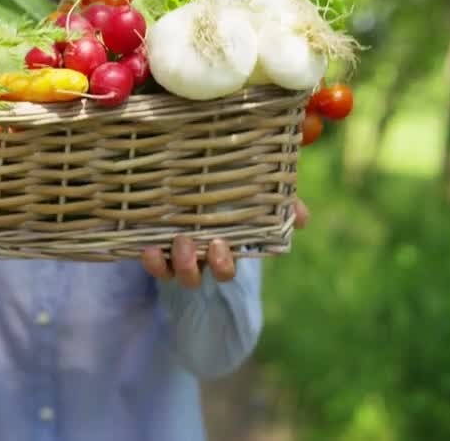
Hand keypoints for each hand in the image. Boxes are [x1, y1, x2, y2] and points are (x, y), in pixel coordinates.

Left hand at [140, 197, 310, 287]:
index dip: (223, 265)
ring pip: (171, 272)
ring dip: (171, 263)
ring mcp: (171, 250)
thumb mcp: (260, 194)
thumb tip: (303, 218)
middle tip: (191, 246)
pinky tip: (147, 248)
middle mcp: (195, 254)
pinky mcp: (151, 242)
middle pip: (193, 277)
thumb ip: (284, 205)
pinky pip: (149, 260)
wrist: (195, 171)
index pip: (224, 269)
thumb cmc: (234, 188)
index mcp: (221, 248)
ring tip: (174, 242)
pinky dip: (149, 259)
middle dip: (192, 267)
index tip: (221, 247)